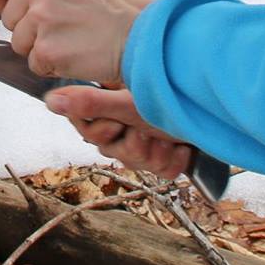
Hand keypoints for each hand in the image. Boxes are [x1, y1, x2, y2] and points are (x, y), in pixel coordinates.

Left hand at [0, 0, 156, 86]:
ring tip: (75, 37)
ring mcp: (41, 18)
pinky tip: (78, 52)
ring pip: (20, 44)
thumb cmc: (118, 4)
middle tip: (65, 24)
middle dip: (29, 27)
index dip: (2, 0)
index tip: (16, 8)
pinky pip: (35, 63)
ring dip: (42, 47)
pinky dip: (53, 65)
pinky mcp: (47, 49)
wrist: (147, 32)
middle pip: (7, 19)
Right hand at [45, 85, 194, 178]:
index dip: (105, 132)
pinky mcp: (167, 155)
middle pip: (115, 152)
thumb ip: (89, 103)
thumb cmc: (172, 93)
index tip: (118, 123)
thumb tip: (50, 100)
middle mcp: (126, 126)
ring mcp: (147, 141)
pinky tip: (181, 146)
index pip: (91, 132)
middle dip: (135, 144)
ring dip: (156, 152)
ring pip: (139, 163)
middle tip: (148, 128)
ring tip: (167, 134)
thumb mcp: (128, 101)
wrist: (214, 104)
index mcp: (112, 108)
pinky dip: (174, 160)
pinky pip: (162, 171)